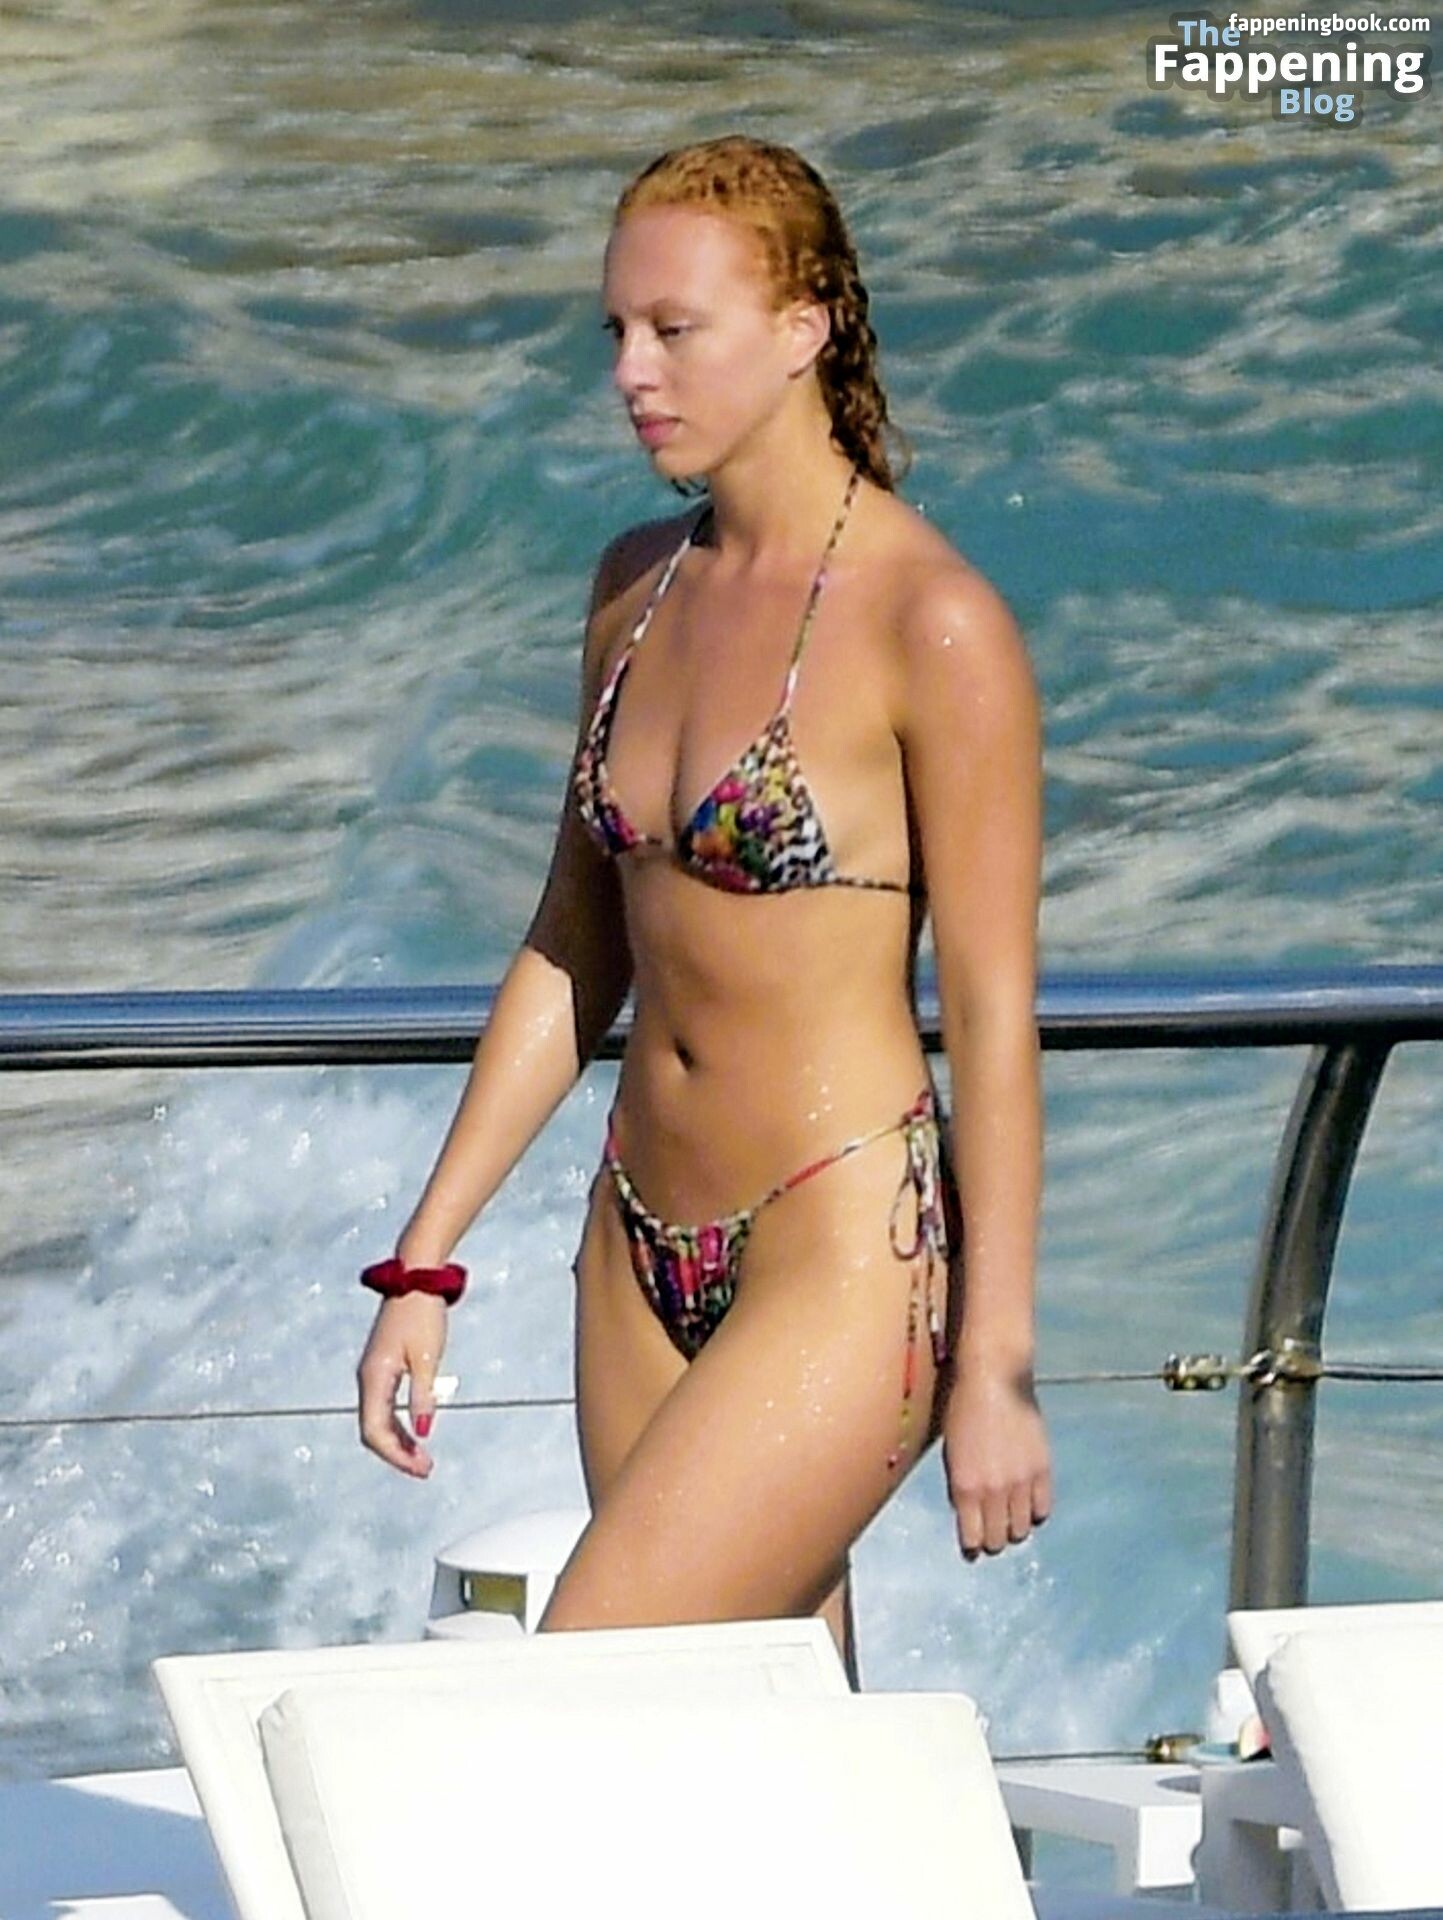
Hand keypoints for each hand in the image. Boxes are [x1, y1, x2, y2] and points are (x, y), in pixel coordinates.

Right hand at [356, 1292, 448, 1477]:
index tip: (420, 1467)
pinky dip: (398, 1423)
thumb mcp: (427, 1358)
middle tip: (426, 1468)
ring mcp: (372, 1373)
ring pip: (378, 1419)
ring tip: (422, 1457)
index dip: (396, 1455)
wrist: (416, 1279)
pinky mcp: (382, 1367)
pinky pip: (383, 1405)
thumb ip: (423, 1395)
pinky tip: (416, 1431)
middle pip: (373, 1430)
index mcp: (374, 1377)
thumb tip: (423, 1430)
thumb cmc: (422, 1314)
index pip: (375, 1431)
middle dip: (397, 1453)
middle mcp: (367, 1378)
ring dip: (398, 1441)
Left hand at [942, 1353, 1050, 1560]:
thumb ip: (960, 1486)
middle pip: (998, 1539)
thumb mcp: (950, 1451)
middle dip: (993, 1540)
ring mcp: (1021, 1482)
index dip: (973, 1546)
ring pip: (1022, 1529)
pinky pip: (1043, 1508)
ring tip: (1010, 1519)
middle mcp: (993, 1490)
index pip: (972, 1538)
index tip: (973, 1547)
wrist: (996, 1380)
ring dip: (1015, 1528)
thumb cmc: (963, 1409)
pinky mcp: (1042, 1470)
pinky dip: (1035, 1511)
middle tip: (991, 1534)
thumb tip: (967, 1513)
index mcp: (965, 1486)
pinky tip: (1028, 1503)